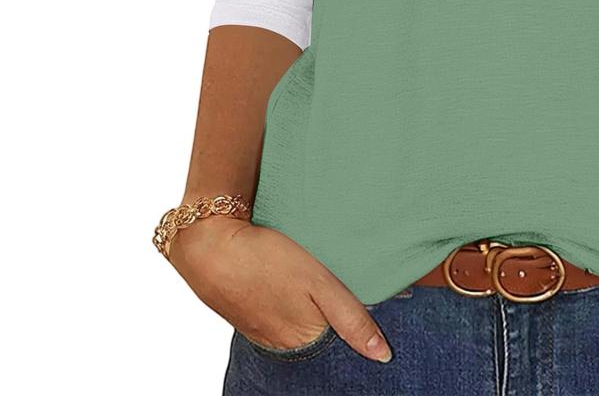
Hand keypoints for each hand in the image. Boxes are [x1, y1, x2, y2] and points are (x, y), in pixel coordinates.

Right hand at [168, 216, 391, 361]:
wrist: (209, 246)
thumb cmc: (266, 260)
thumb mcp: (318, 283)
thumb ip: (350, 317)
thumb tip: (382, 355)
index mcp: (304, 340)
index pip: (344, 348)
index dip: (364, 332)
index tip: (386, 313)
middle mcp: (285, 345)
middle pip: (325, 341)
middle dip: (343, 326)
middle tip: (359, 294)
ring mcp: (265, 332)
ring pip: (304, 329)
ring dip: (318, 315)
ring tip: (326, 292)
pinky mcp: (251, 316)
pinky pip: (283, 319)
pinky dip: (296, 309)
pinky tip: (297, 291)